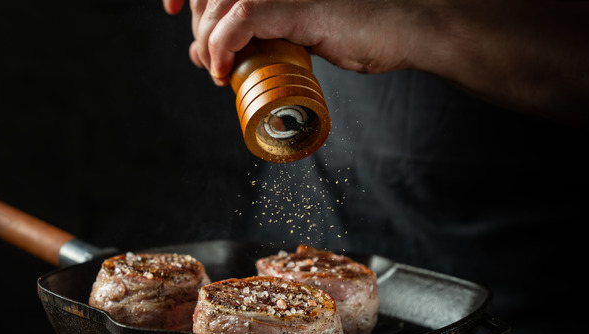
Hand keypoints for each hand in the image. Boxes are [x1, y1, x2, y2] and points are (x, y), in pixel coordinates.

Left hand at [164, 0, 588, 128]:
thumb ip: (254, 34)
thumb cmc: (362, 28)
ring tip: (219, 70)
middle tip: (211, 61)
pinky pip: (241, 21)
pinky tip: (222, 71)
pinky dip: (223, 49)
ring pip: (219, 7)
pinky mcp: (296, 2)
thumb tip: (206, 53)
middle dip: (198, 27)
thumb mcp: (294, 32)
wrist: (409, 26)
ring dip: (208, 43)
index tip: (179, 18)